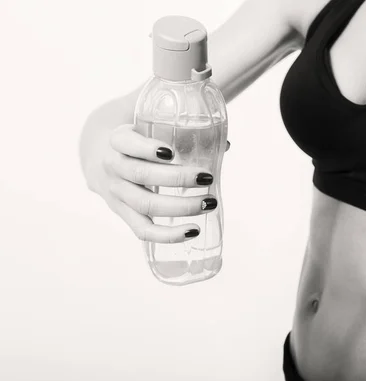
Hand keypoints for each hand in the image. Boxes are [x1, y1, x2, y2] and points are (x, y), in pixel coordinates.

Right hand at [86, 123, 229, 243]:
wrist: (100, 156)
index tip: (171, 152)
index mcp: (117, 140)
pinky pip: (143, 230)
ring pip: (145, 204)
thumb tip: (224, 144)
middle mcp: (113, 167)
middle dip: (177, 178)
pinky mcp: (123, 214)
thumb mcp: (148, 120)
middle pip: (141, 175)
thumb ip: (181, 122)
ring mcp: (116, 194)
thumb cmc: (137, 136)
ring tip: (209, 202)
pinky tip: (193, 231)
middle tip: (207, 176)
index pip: (126, 143)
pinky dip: (168, 234)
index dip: (146, 149)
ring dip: (180, 206)